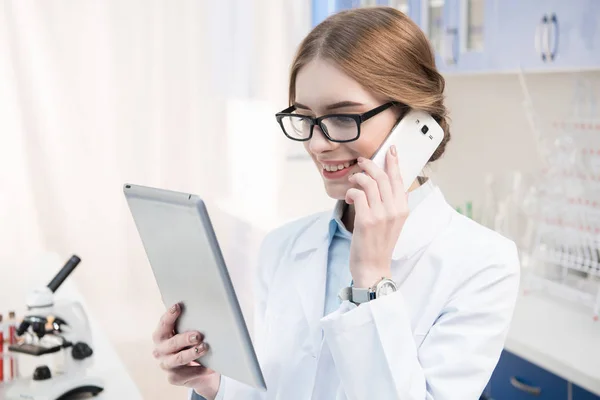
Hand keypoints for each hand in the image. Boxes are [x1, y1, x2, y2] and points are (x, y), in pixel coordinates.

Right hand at [152, 303, 220, 399]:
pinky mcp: (174, 378)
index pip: (163, 324)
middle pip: (171, 343)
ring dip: (192, 354)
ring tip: (204, 348)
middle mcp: (160, 350)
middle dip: (184, 339)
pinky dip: (200, 370)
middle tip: (198, 335)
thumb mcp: (187, 332)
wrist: (196, 369)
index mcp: (161, 336)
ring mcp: (166, 365)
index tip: (178, 306)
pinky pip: (187, 374)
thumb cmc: (190, 345)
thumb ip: (188, 322)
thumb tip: (199, 305)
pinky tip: (210, 367)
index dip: (169, 315)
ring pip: (178, 359)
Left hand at [345, 146, 408, 287]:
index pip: (399, 179)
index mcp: (403, 209)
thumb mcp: (393, 223)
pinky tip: (350, 199)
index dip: (394, 162)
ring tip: (353, 182)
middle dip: (370, 165)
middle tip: (361, 162)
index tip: (389, 150)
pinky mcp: (366, 220)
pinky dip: (351, 193)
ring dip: (357, 178)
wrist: (373, 267)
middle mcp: (394, 210)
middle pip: (382, 176)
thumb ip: (392, 204)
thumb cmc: (379, 244)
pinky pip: (357, 194)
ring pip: (369, 182)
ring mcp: (381, 214)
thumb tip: (386, 184)